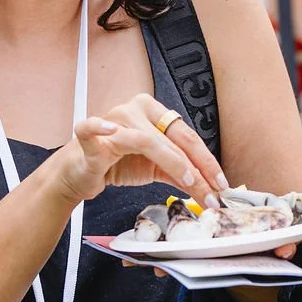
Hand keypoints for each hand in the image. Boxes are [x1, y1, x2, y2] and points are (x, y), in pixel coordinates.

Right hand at [49, 93, 226, 205]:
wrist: (81, 173)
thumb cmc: (116, 164)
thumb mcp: (156, 168)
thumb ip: (180, 174)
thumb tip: (209, 189)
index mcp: (152, 112)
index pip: (186, 135)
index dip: (207, 160)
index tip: (220, 183)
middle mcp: (134, 110)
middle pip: (172, 137)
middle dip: (197, 167)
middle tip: (211, 191)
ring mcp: (111, 120)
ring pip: (147, 140)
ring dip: (172, 162)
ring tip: (189, 181)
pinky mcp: (90, 138)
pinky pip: (92, 127)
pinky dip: (101, 127)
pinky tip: (112, 132)